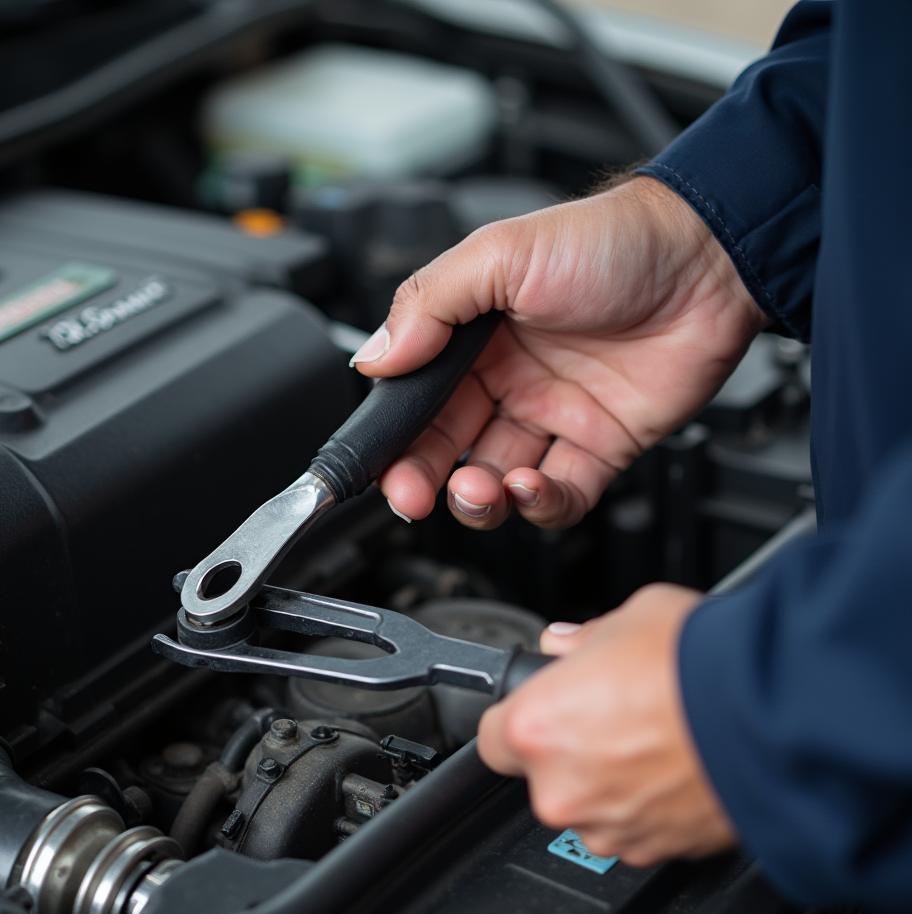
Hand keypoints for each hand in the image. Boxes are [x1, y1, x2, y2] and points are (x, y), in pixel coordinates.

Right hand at [353, 177, 766, 527]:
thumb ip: (429, 305)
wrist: (708, 258)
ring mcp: (555, 415)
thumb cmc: (611, 241)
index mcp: (475, 336)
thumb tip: (373, 357)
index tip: (378, 465)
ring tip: (480, 487)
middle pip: (448, 448)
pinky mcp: (602, 445)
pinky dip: (540, 504)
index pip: (417, 400)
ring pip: (498, 480)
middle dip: (422, 479)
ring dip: (479, 498)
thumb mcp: (500, 254)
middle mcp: (510, 379)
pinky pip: (562, 495)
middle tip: (413, 494)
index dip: (394, 438)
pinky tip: (531, 486)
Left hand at [478, 585, 735, 865]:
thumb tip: (567, 644)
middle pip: (545, 773)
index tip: (539, 710)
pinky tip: (677, 766)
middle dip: (572, 747)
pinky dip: (649, 805)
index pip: (493, 737)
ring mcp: (608, 827)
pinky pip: (635, 827)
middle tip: (614, 714)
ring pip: (591, 804)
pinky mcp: (655, 851)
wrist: (774, 718)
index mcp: (536, 728)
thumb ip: (583, 640)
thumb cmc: (699, 664)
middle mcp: (562, 788)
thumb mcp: (630, 618)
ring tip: (655, 738)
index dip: (519, 719)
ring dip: (611, 780)